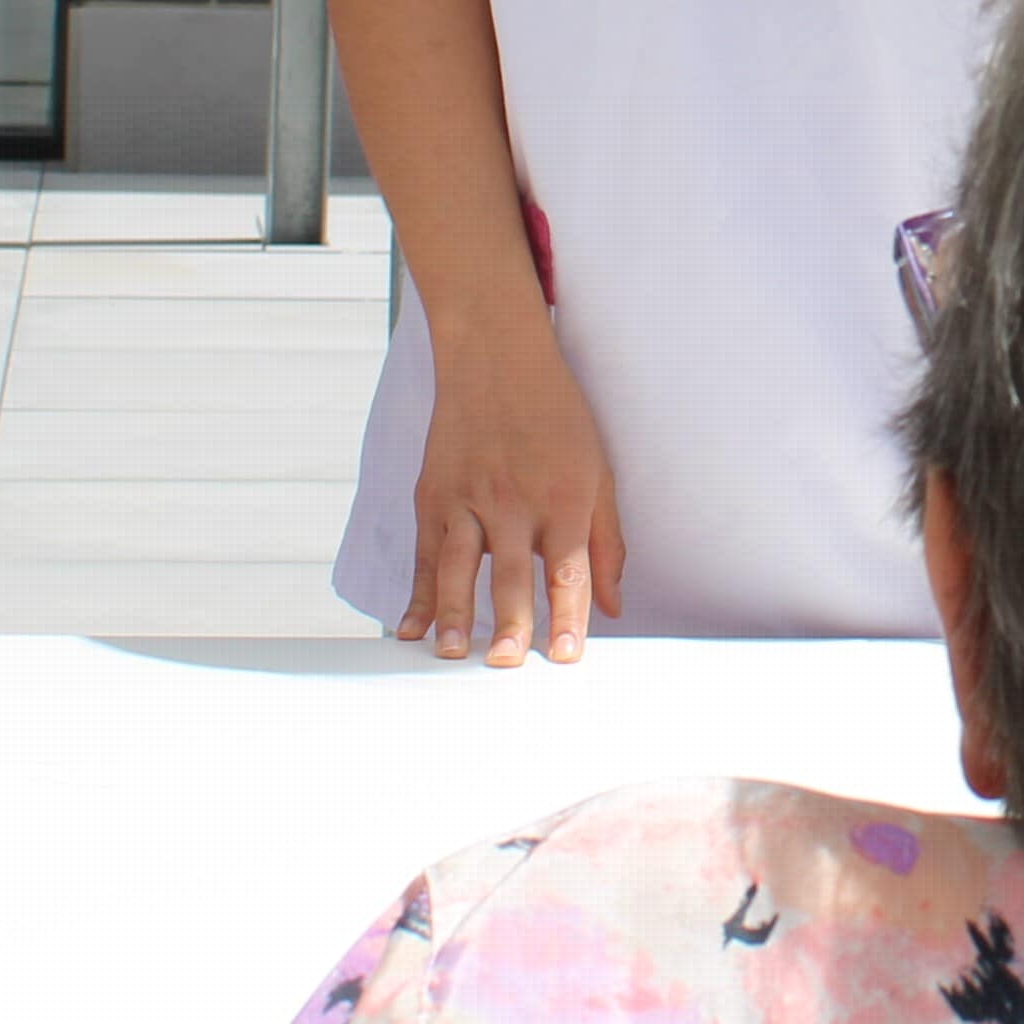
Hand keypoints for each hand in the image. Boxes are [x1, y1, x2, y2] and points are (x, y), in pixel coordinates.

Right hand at [402, 324, 625, 664]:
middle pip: (510, 574)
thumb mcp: (598, 471)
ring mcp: (467, 497)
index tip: (565, 657)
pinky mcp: (433, 495)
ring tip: (452, 655)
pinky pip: (423, 555)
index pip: (567, 570)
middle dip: (508, 624)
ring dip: (454, 614)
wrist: (496, 357)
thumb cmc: (557, 416)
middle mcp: (513, 500)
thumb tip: (612, 607)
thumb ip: (607, 542)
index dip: (567, 617)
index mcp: (563, 497)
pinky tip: (411, 629)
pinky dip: (416, 594)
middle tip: (504, 666)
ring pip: (457, 566)